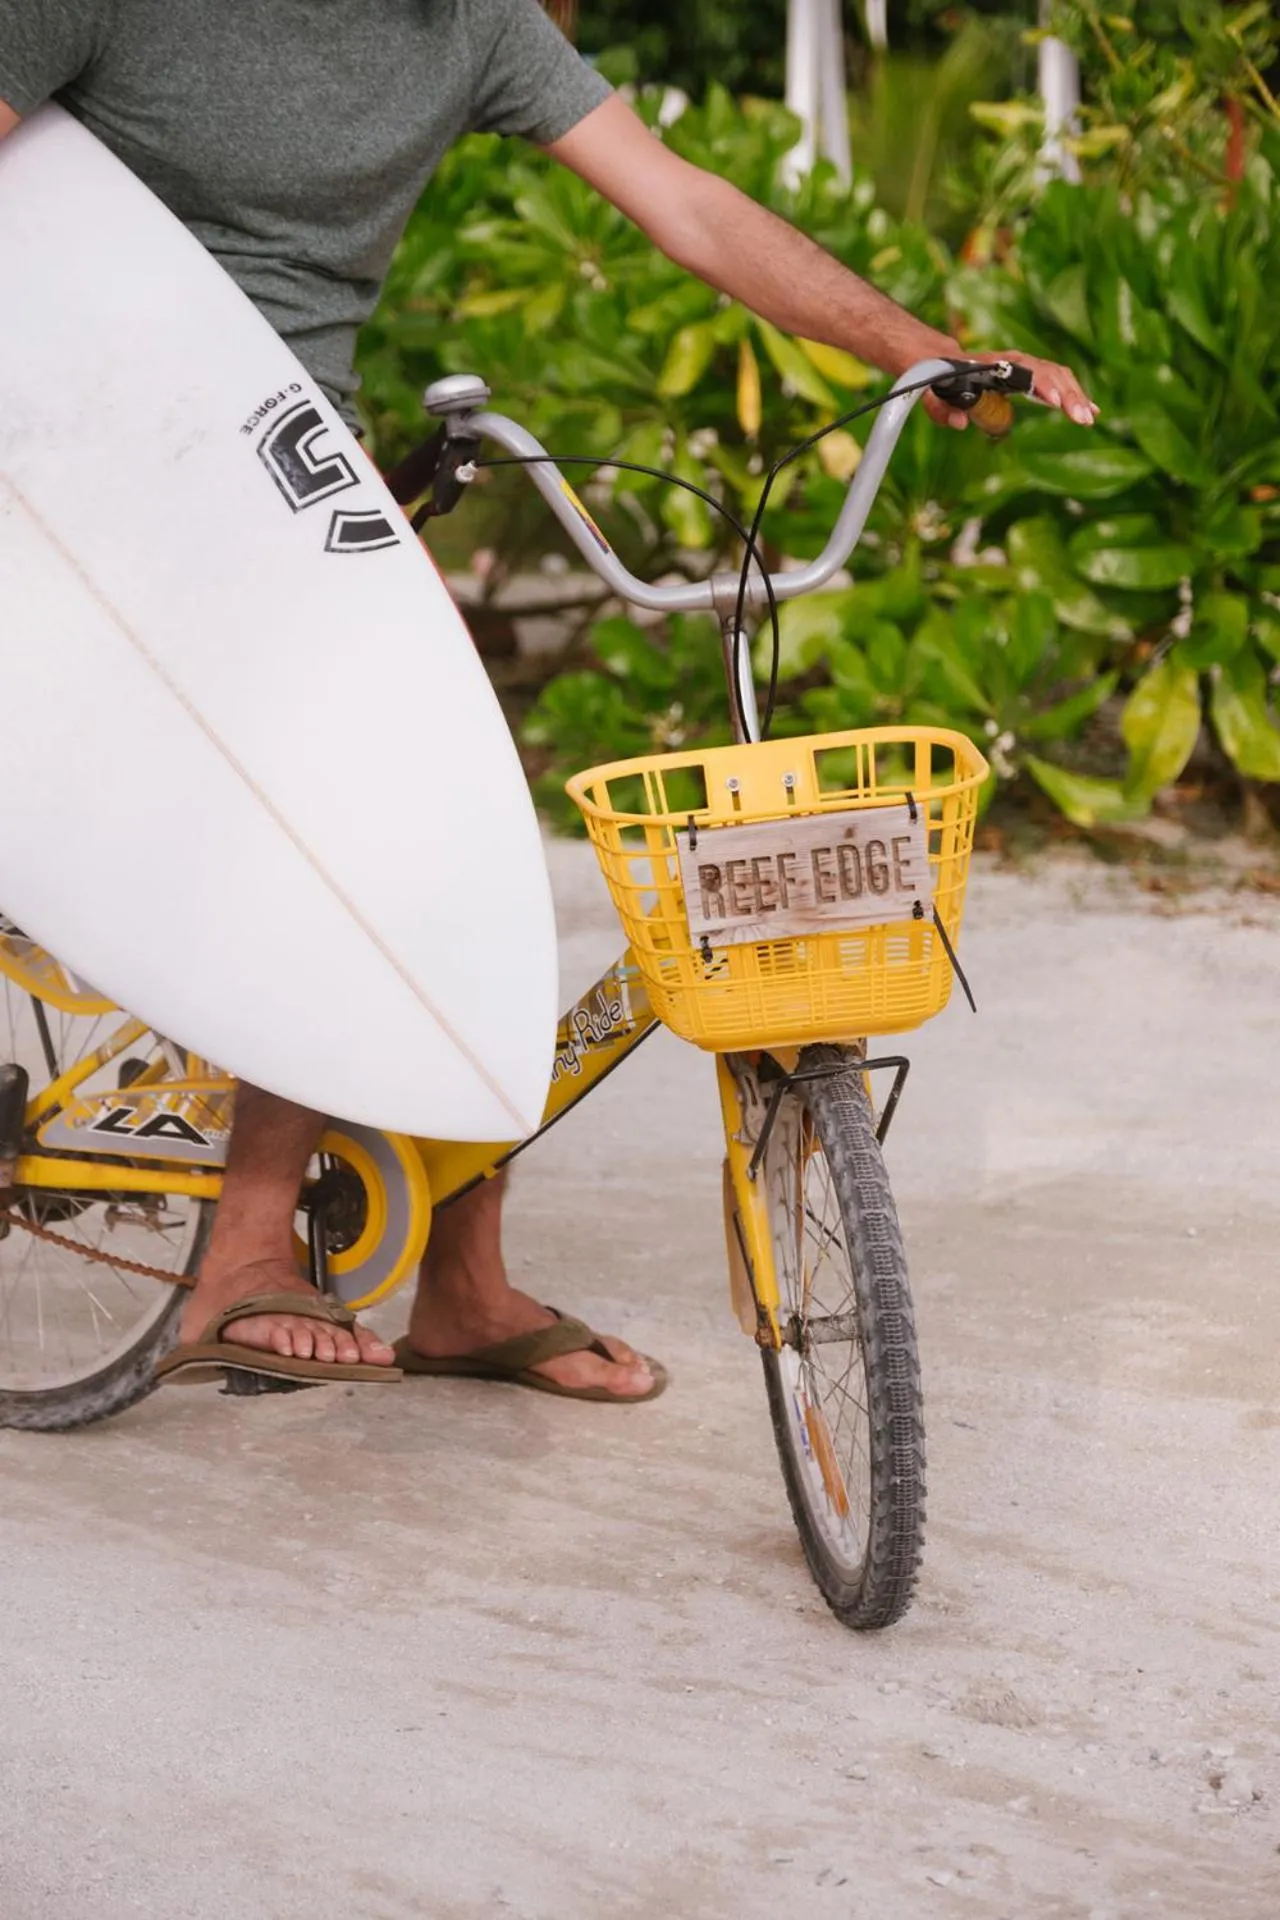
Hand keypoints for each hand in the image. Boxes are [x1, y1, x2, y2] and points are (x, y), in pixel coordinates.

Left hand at [923, 349, 1099, 431]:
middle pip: (1047, 372)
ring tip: (1090, 417)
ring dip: (1075, 395)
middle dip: (1067, 394)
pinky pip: (1054, 381)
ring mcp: (1020, 367)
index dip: (1041, 384)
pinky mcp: (1025, 375)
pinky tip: (1088, 411)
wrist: (935, 358)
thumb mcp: (929, 394)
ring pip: (1055, 375)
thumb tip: (961, 423)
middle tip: (1083, 419)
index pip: (1023, 371)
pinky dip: (1071, 394)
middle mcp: (1010, 362)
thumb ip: (941, 409)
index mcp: (991, 365)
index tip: (1054, 401)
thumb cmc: (934, 377)